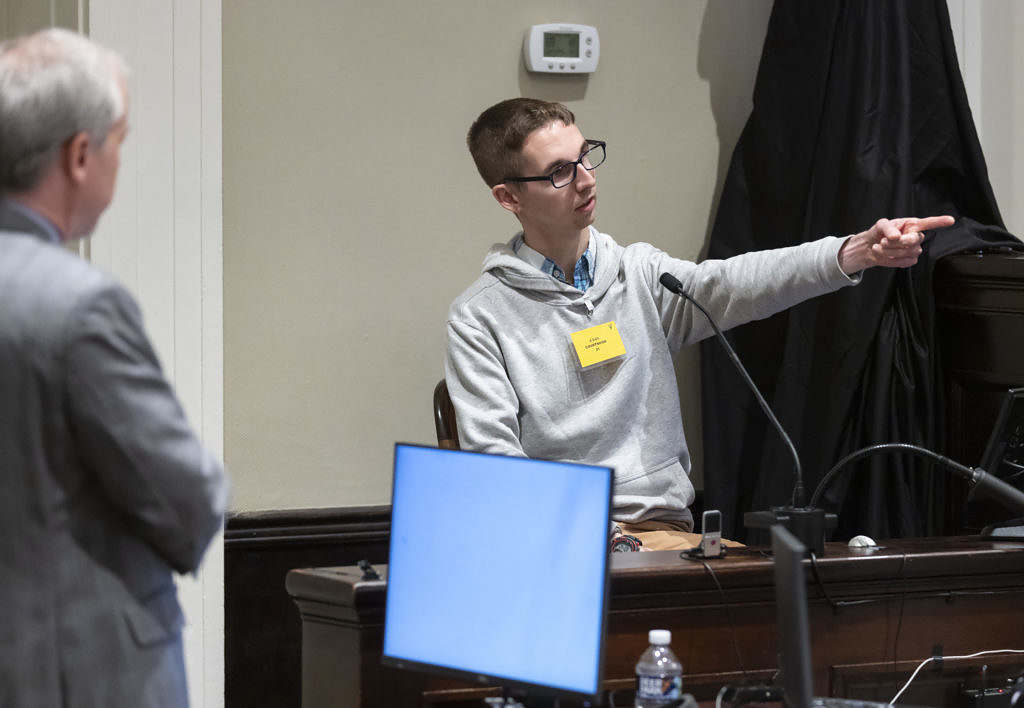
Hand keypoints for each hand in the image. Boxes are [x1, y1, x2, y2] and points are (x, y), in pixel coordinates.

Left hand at [838, 215, 954, 273]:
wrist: (870, 246)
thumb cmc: (879, 232)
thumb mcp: (881, 225)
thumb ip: (888, 228)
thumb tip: (896, 236)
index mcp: (912, 224)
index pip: (928, 223)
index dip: (940, 221)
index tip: (951, 220)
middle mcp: (916, 237)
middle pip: (915, 240)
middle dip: (899, 242)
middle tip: (883, 241)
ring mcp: (914, 250)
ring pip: (909, 252)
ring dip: (890, 251)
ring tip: (879, 246)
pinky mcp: (909, 260)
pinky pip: (905, 262)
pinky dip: (891, 259)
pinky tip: (882, 254)